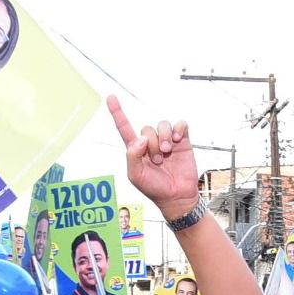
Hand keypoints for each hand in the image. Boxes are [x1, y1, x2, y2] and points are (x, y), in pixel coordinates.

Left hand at [108, 96, 199, 220]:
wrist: (177, 196)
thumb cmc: (154, 188)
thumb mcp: (135, 176)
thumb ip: (132, 156)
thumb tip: (141, 138)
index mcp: (137, 150)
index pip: (125, 128)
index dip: (118, 113)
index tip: (111, 98)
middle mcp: (151, 143)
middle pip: (147, 129)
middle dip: (152, 144)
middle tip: (157, 161)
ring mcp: (167, 140)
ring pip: (162, 125)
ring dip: (164, 138)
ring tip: (167, 152)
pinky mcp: (182, 141)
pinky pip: (180, 124)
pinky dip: (178, 129)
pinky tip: (178, 140)